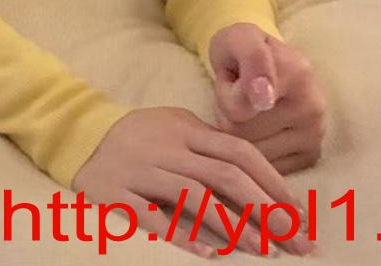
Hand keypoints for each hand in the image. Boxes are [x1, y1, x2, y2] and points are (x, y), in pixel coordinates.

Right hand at [71, 107, 316, 257]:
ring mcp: (142, 169)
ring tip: (263, 250)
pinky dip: (182, 234)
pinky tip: (209, 253)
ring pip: (194, 195)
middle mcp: (167, 147)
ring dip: (233, 224)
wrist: (80, 134)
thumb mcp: (176, 127)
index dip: (273, 183)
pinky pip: (153, 216)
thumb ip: (211, 147)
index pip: (239, 152)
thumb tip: (261, 181)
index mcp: (186, 129)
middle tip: (296, 242)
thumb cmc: (140, 136)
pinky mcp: (118, 193)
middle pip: (224, 175)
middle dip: (266, 210)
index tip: (300, 215)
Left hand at [209, 25, 326, 173]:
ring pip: (252, 153)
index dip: (224, 94)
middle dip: (228, 115)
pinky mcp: (311, 155)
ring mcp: (315, 134)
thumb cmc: (244, 50)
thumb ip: (250, 57)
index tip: (234, 77)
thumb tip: (263, 97)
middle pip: (242, 133)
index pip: (238, 108)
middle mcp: (313, 107)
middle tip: (238, 95)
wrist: (265, 62)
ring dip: (240, 134)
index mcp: (296, 72)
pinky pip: (266, 166)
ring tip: (248, 111)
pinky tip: (262, 129)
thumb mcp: (237, 38)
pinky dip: (257, 151)